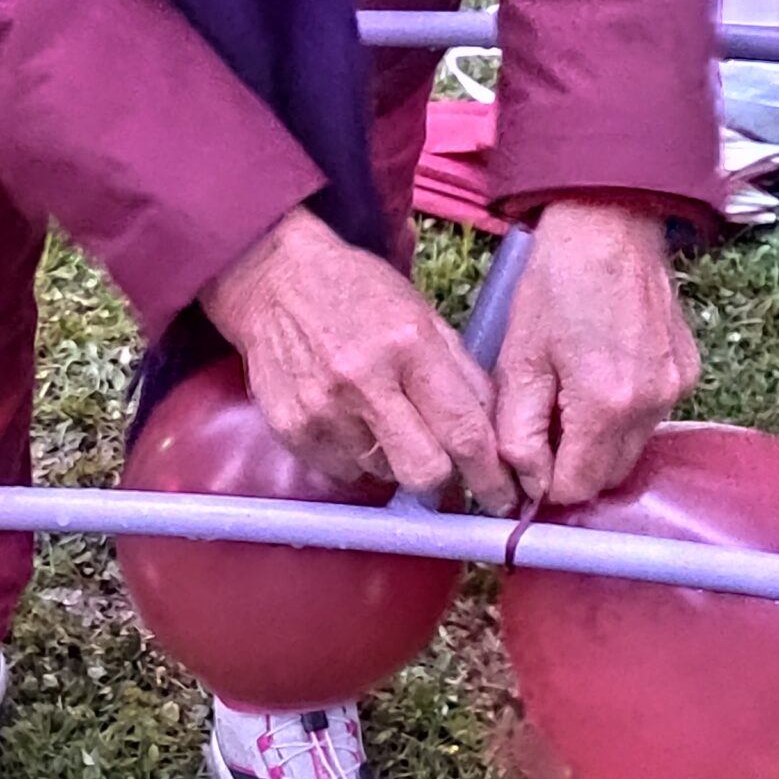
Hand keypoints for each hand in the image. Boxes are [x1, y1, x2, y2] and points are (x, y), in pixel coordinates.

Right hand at [201, 209, 516, 512]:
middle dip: (440, 475)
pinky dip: (354, 457)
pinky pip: (342, 472)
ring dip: (392, 459)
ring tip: (379, 418)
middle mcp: (364, 381)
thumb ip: (463, 376)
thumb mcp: (423, 317)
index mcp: (410, 345)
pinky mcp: (291, 429)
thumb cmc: (360, 295)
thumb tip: (495, 441)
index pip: (463, 431)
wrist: (275, 280)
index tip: (503, 498)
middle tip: (437, 456)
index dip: (489, 476)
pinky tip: (347, 419)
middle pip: (423, 471)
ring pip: (382, 475)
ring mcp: (323, 410)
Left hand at [493, 200, 699, 505]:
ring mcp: (676, 389)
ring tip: (569, 395)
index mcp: (605, 406)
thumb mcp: (519, 359)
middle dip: (572, 465)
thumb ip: (517, 432)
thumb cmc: (556, 284)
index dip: (543, 483)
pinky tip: (600, 375)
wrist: (610, 224)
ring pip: (631, 450)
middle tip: (543, 424)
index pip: (576, 488)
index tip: (525, 457)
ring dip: (598, 442)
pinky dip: (623, 415)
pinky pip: (651, 419)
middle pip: (608, 476)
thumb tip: (525, 485)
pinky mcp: (687, 372)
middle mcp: (651, 405)